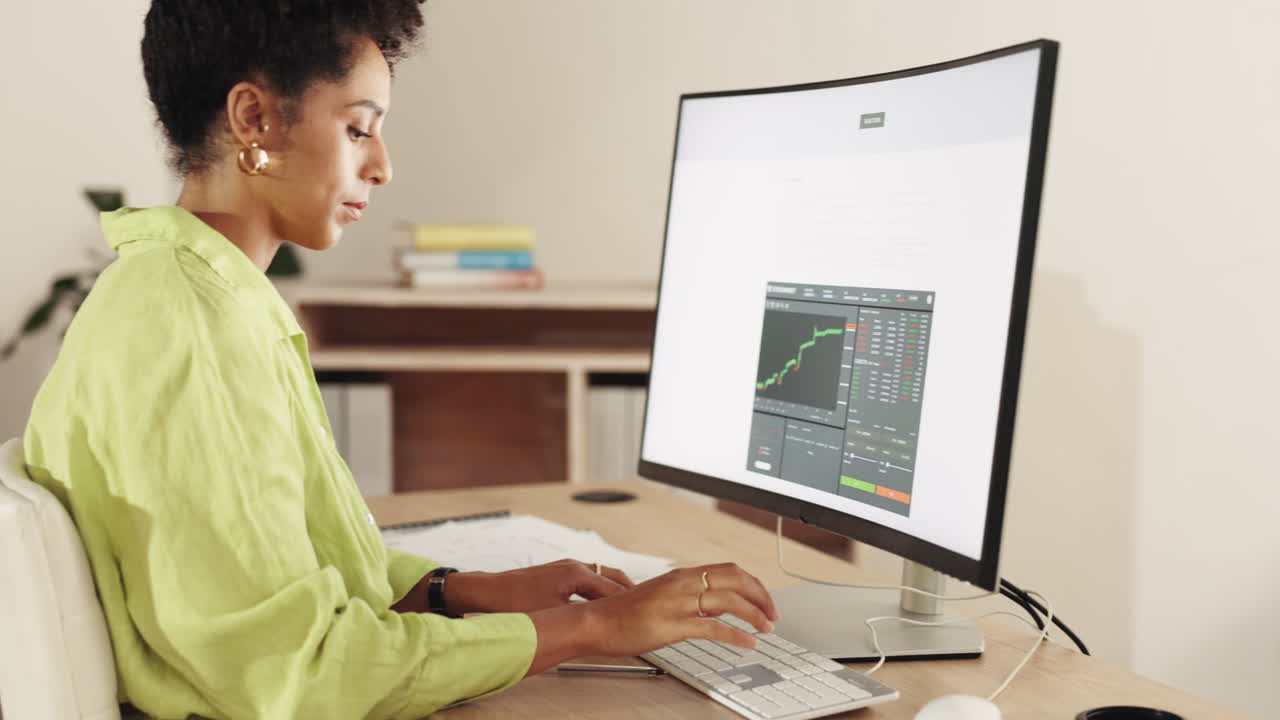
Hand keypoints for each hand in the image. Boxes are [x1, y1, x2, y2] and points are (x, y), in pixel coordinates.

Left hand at [445, 559, 633, 614]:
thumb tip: (601, 625)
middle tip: (644, 607)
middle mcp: (574, 565)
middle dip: (628, 592)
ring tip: (627, 606)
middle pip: (612, 577)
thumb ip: (581, 617)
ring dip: (614, 590)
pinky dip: (600, 589)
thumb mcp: (552, 614)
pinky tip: (600, 603)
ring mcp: (565, 567)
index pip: (614, 589)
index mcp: (576, 573)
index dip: (630, 603)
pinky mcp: (557, 573)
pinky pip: (588, 579)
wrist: (487, 591)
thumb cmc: (514, 602)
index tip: (644, 612)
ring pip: (600, 577)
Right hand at [522, 562, 779, 675]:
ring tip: (766, 628)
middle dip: (761, 595)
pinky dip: (736, 635)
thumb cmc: (625, 612)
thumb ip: (691, 598)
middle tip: (774, 613)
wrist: (596, 621)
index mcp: (682, 575)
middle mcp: (682, 584)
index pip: (729, 570)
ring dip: (754, 614)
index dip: (753, 583)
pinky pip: (712, 628)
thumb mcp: (663, 597)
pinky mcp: (672, 625)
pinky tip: (747, 642)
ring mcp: (678, 603)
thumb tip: (718, 607)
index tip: (765, 599)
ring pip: (728, 600)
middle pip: (735, 579)